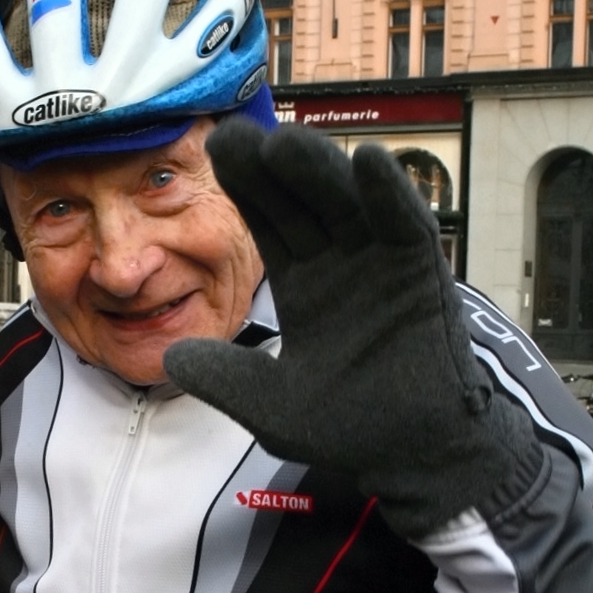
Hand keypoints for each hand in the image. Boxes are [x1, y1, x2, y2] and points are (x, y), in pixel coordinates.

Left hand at [163, 119, 541, 539]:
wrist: (415, 457)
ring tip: (288, 142)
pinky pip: (406, 226)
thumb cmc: (351, 428)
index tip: (216, 150)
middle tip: (235, 135)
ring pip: (348, 203)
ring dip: (321, 171)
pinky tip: (370, 160)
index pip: (270, 222)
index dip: (245, 187)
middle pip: (302, 202)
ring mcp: (383, 264)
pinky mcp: (422, 274)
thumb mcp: (270, 405)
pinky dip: (391, 194)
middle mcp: (341, 263)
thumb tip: (169, 360)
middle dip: (271, 169)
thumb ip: (224, 381)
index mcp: (305, 283)